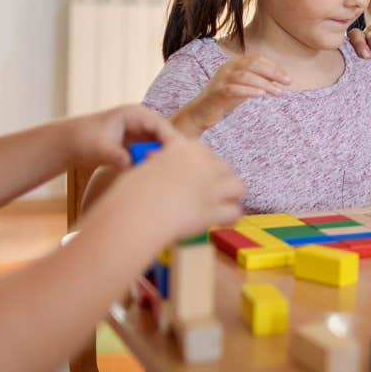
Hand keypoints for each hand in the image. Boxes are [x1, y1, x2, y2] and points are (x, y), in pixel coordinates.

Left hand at [66, 105, 181, 169]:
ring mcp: (141, 131)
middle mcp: (142, 120)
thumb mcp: (99, 149)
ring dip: (164, 157)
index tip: (177, 158)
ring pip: (161, 144)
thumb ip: (115, 155)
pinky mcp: (139, 142)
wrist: (69, 143)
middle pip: (166, 134)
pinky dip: (155, 161)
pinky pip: (153, 151)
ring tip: (169, 176)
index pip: (161, 126)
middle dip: (171, 151)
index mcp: (135, 114)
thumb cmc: (83, 141)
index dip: (171, 141)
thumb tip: (128, 163)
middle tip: (179, 171)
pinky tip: (157, 176)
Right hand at [104, 136, 244, 239]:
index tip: (196, 177)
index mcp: (185, 148)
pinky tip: (223, 222)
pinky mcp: (214, 209)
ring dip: (231, 195)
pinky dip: (230, 218)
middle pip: (225, 167)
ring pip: (238, 186)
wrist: (134, 213)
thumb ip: (162, 165)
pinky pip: (235, 211)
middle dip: (219, 180)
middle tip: (209, 194)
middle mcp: (203, 164)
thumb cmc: (131, 193)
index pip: (206, 153)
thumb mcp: (146, 169)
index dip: (202, 167)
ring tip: (222, 205)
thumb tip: (159, 165)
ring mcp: (211, 186)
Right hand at [177, 52, 290, 134]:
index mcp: (234, 63)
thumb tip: (280, 77)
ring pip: (245, 76)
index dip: (274, 66)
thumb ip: (258, 80)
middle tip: (288, 82)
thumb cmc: (225, 98)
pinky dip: (249, 91)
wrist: (201, 112)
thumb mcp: (244, 86)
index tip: (287, 77)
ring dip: (265, 83)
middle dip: (273, 72)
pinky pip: (234, 89)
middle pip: (253, 64)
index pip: (257, 58)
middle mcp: (227, 68)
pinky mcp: (217, 92)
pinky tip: (262, 95)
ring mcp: (221, 79)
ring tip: (278, 93)